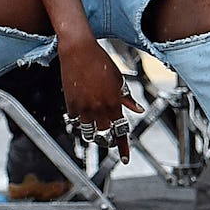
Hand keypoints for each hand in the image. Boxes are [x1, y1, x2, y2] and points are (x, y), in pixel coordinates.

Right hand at [59, 36, 143, 164]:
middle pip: (104, 135)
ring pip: (89, 132)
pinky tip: (83, 111)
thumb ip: (127, 98)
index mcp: (113, 104)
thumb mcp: (119, 79)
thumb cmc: (100, 62)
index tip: (126, 159)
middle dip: (108, 138)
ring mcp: (83, 109)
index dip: (123, 148)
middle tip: (110, 135)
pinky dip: (80, 120)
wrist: (78, 50)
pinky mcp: (70, 105)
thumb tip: (138, 109)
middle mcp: (98, 109)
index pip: (121, 132)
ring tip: (96, 124)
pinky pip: (76, 121)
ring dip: (93, 131)